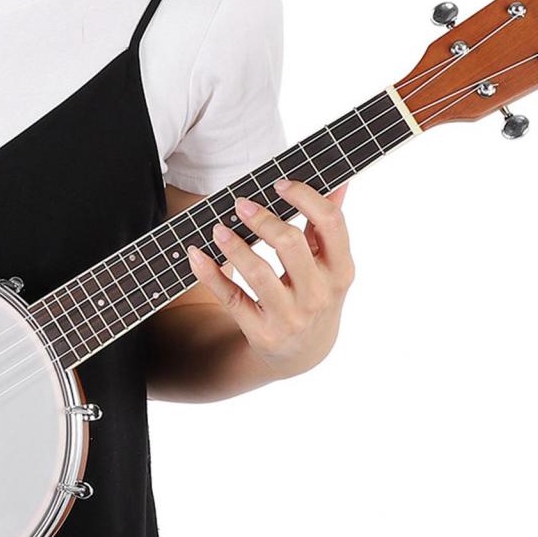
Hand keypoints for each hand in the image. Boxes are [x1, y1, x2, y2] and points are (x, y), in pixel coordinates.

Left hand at [186, 179, 354, 380]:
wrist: (302, 353)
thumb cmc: (313, 296)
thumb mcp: (329, 267)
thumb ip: (327, 228)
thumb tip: (337, 183)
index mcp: (340, 271)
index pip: (330, 223)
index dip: (305, 197)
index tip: (280, 184)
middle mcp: (318, 295)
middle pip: (290, 244)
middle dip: (262, 219)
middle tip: (240, 204)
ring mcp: (290, 317)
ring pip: (258, 273)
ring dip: (234, 246)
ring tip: (218, 229)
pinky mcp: (262, 332)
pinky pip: (231, 298)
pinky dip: (210, 274)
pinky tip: (197, 255)